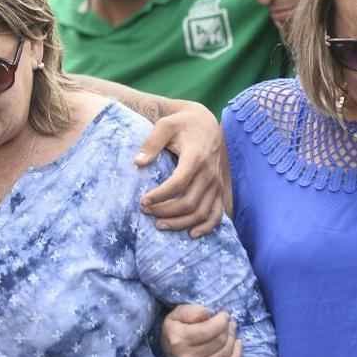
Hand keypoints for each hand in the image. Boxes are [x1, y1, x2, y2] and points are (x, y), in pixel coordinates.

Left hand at [135, 101, 223, 237]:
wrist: (205, 122)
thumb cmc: (182, 123)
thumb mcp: (165, 125)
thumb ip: (151, 143)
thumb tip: (138, 163)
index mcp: (195, 157)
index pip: (178, 183)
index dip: (160, 196)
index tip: (143, 201)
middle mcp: (209, 173)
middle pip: (189, 202)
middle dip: (165, 211)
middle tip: (146, 211)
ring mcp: (216, 183)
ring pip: (202, 212)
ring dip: (181, 223)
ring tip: (159, 224)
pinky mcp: (219, 188)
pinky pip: (217, 213)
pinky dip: (206, 227)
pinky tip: (191, 234)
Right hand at [160, 304, 240, 356]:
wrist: (169, 351)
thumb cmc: (175, 328)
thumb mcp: (177, 314)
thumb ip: (192, 311)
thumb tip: (209, 313)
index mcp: (179, 339)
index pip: (209, 329)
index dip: (221, 320)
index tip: (224, 314)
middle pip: (219, 341)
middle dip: (228, 328)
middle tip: (229, 321)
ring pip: (226, 352)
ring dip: (233, 338)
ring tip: (231, 329)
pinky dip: (237, 354)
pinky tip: (237, 343)